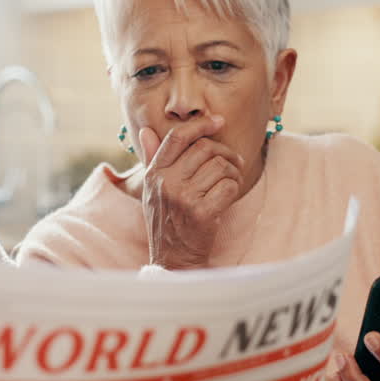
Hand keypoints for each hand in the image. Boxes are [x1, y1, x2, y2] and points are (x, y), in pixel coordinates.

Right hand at [138, 116, 244, 269]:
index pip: (177, 137)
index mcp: (154, 173)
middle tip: (233, 162)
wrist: (173, 259)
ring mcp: (183, 197)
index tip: (218, 121)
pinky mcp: (202, 212)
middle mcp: (166, 182)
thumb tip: (144, 131)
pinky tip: (229, 196)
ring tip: (231, 181)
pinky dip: (235, 189)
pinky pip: (229, 186)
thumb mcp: (152, 190)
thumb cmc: (166, 221)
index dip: (201, 125)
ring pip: (221, 166)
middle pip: (205, 148)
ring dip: (233, 172)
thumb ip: (152, 159)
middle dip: (225, 153)